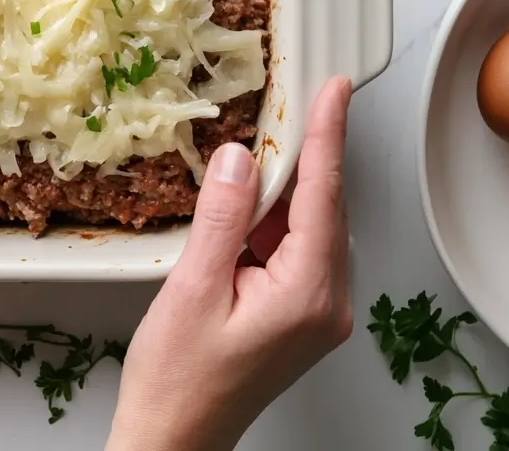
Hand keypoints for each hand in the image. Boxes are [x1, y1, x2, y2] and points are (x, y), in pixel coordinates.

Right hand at [107, 77, 354, 450]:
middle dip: (304, 157)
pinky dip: (272, 224)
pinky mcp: (299, 318)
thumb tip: (242, 158)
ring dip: (282, 192)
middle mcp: (325, 304)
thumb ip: (222, 217)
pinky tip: (244, 209)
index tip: (336, 90)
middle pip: (322, 210)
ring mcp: (316, 314)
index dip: (328, 136)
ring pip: (308, 230)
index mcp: (307, 295)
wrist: (173, 436)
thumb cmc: (177, 378)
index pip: (323, 196)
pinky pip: (295, 253)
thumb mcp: (192, 287)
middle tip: (289, 105)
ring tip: (250, 159)